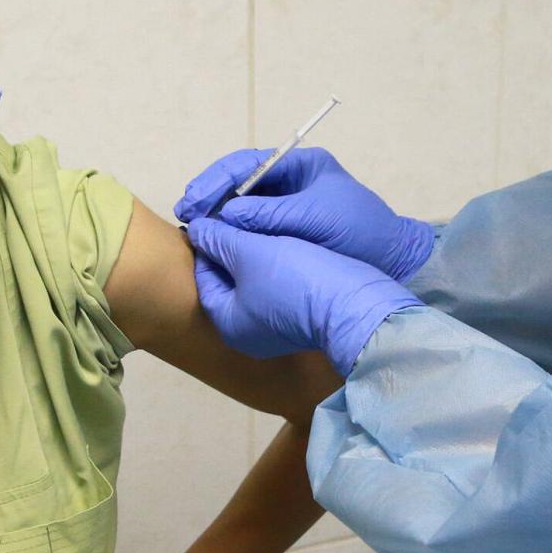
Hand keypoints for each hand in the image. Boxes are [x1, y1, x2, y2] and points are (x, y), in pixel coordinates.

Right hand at [176, 148, 435, 281]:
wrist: (394, 263)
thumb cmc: (361, 232)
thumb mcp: (317, 217)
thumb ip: (272, 214)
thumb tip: (227, 215)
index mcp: (298, 166)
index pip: (246, 165)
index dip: (216, 181)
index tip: (194, 200)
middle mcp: (288, 183)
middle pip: (236, 183)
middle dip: (209, 197)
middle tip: (185, 214)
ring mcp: (285, 208)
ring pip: (239, 207)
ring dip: (216, 217)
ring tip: (194, 232)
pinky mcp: (285, 235)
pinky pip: (250, 230)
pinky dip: (231, 235)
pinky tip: (215, 246)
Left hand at [184, 216, 419, 374]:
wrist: (355, 304)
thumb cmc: (294, 278)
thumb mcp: (249, 252)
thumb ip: (218, 239)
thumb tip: (196, 228)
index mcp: (228, 324)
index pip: (204, 277)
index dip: (207, 243)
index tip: (213, 216)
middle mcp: (247, 336)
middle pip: (229, 284)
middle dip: (231, 251)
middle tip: (235, 219)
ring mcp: (275, 334)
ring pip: (254, 287)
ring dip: (254, 258)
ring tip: (258, 226)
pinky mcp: (300, 325)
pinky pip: (277, 293)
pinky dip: (275, 270)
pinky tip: (284, 245)